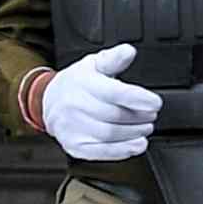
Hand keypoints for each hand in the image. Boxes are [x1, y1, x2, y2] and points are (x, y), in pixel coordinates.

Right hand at [36, 42, 163, 164]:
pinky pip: (100, 151)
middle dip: (140, 117)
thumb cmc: (77, 83)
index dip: (139, 99)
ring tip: (145, 127)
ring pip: (110, 134)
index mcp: (83, 83)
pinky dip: (122, 151)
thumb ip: (114, 59)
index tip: (155, 103)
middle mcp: (75, 105)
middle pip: (115, 116)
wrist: (47, 100)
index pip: (115, 93)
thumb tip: (128, 51)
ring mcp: (72, 127)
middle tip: (151, 115)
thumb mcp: (94, 64)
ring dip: (135, 133)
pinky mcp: (74, 144)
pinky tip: (137, 145)